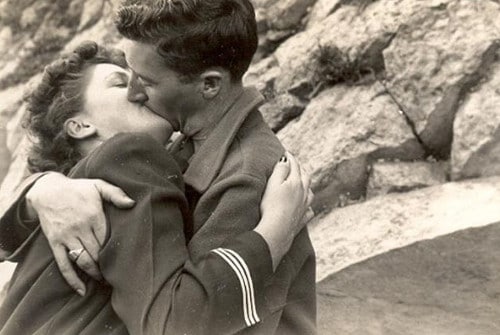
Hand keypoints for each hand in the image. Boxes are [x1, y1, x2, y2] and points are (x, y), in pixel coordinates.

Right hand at [26, 172, 134, 294]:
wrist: (47, 190)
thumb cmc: (77, 188)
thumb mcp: (98, 185)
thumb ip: (116, 193)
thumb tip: (132, 204)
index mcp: (93, 215)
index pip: (109, 238)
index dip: (117, 250)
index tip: (127, 258)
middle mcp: (80, 228)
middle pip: (98, 252)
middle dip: (108, 265)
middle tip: (119, 274)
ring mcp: (66, 237)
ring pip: (83, 260)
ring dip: (95, 273)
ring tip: (105, 281)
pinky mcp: (55, 243)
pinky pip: (63, 264)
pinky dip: (72, 279)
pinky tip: (82, 290)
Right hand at [254, 152, 313, 269]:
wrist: (277, 231)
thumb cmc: (271, 207)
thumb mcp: (273, 184)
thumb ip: (280, 170)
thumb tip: (286, 159)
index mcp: (296, 182)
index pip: (295, 165)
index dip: (290, 157)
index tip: (286, 152)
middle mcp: (304, 193)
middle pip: (305, 176)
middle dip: (300, 168)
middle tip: (294, 164)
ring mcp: (304, 207)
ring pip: (310, 192)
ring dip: (306, 185)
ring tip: (302, 182)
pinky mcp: (302, 219)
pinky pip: (309, 210)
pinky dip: (308, 205)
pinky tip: (306, 206)